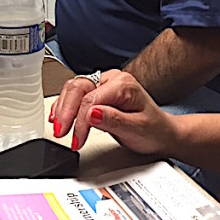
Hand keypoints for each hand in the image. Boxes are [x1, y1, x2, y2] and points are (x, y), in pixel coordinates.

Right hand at [49, 70, 176, 154]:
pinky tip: (58, 116)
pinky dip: (65, 106)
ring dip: (63, 108)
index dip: (80, 121)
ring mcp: (104, 85)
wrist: (161, 133)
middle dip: (66, 111)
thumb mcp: (137, 129)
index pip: (91, 99)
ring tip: (58, 127)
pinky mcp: (97, 93)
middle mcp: (112, 80)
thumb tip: (91, 114)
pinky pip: (76, 94)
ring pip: (74, 89)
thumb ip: (113, 120)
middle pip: (78, 88)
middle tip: (60, 132)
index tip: (76, 140)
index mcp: (123, 84)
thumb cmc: (153, 130)